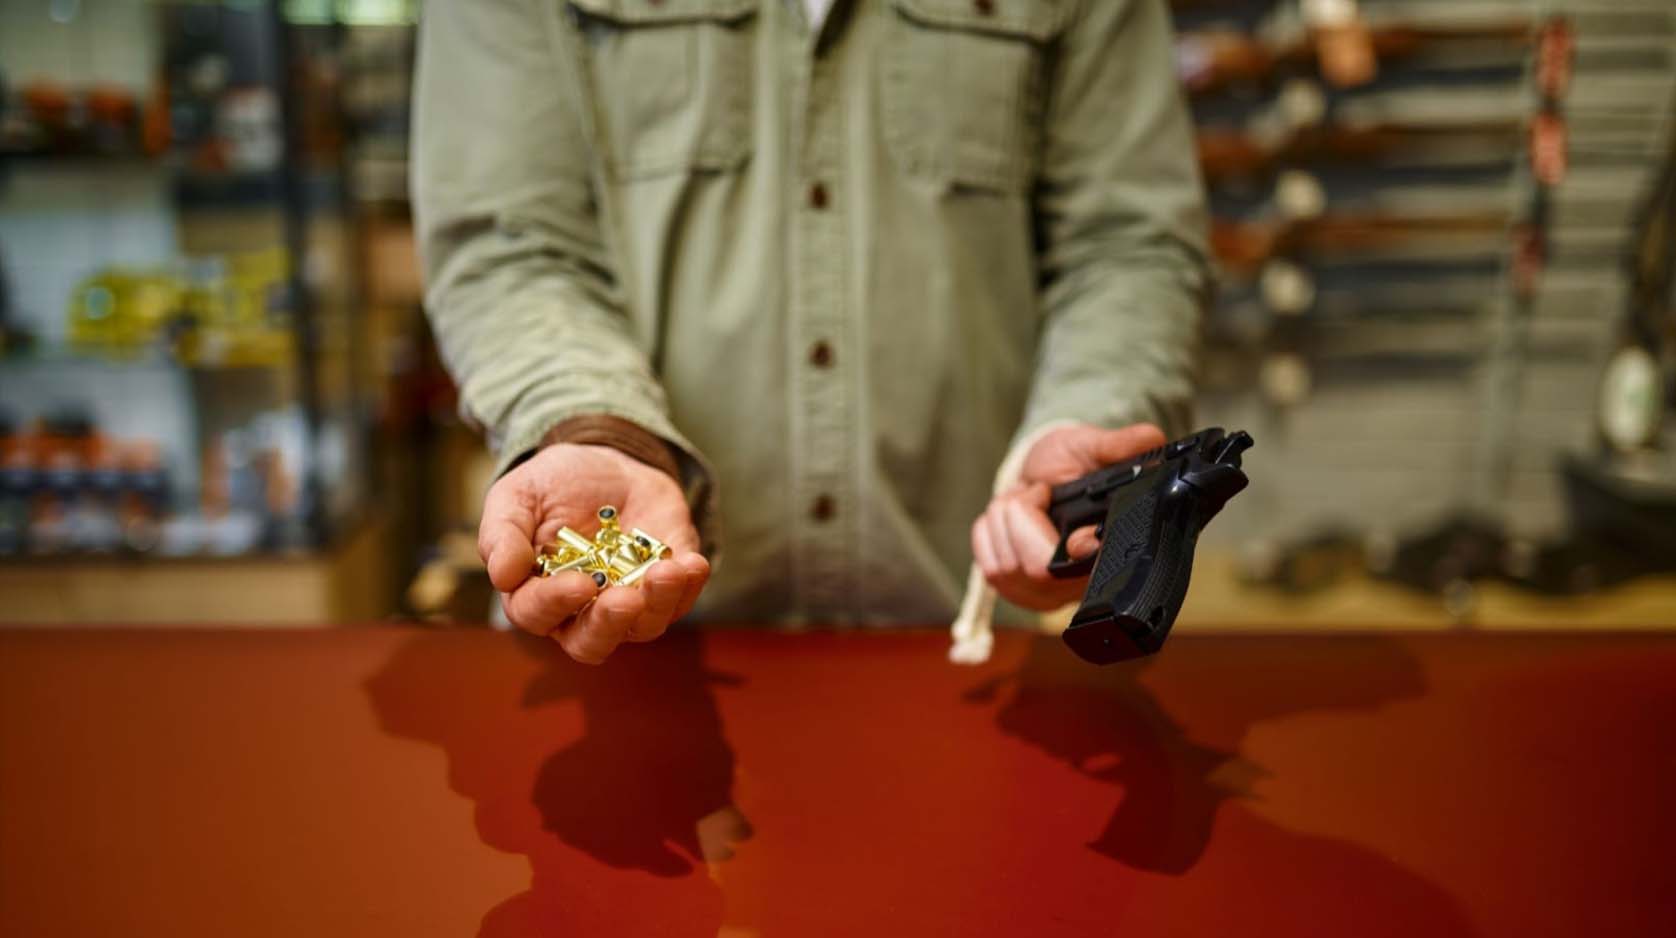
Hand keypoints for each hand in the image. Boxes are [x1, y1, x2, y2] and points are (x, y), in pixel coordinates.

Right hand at [479, 443, 710, 662]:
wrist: (605, 462)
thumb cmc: (552, 486)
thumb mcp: (517, 496)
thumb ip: (502, 533)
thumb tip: (504, 575)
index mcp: (537, 594)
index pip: (539, 615)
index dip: (555, 604)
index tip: (579, 583)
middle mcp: (583, 611)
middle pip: (592, 642)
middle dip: (609, 624)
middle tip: (625, 599)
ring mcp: (629, 602)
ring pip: (644, 626)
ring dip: (658, 604)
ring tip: (668, 571)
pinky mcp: (667, 585)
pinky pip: (681, 598)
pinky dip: (689, 584)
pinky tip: (692, 563)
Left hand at [971, 422, 1165, 610]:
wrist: (1044, 472)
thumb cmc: (1074, 462)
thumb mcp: (1098, 445)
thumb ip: (1123, 445)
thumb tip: (1152, 440)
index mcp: (1106, 553)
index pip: (1092, 568)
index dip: (1080, 552)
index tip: (1081, 535)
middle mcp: (1077, 583)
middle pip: (1036, 567)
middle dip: (1025, 516)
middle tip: (1040, 491)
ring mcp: (1043, 594)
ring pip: (1005, 566)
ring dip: (1005, 519)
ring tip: (1027, 501)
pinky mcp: (1012, 592)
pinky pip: (986, 564)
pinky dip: (989, 532)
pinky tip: (1009, 520)